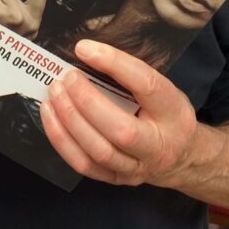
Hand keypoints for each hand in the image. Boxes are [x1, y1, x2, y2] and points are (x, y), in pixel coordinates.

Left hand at [40, 39, 197, 187]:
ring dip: (70, 120)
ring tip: (54, 93)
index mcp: (174, 112)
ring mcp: (135, 168)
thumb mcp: (161, 87)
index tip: (84, 49)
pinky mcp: (114, 179)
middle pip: (122, 130)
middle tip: (67, 77)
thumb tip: (87, 51)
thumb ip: (131, 74)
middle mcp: (157, 147)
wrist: (178, 156)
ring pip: (99, 151)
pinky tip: (50, 115)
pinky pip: (83, 164)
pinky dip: (61, 139)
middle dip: (87, 101)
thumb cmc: (164, 113)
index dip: (115, 64)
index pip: (146, 86)